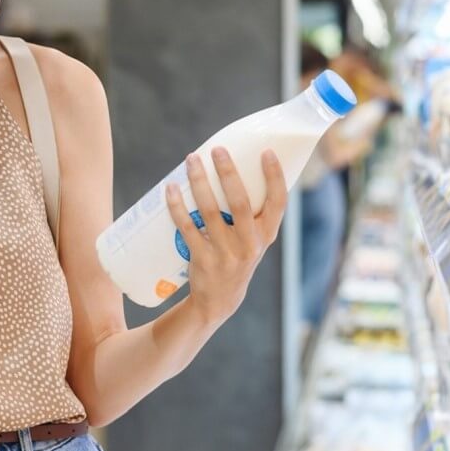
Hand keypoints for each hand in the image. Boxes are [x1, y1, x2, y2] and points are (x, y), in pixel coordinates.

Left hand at [165, 147, 287, 326]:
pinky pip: (187, 228)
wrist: (219, 300)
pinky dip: (177, 206)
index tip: (266, 152)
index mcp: (266, 235)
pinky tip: (171, 189)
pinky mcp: (203, 260)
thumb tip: (231, 169)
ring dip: (199, 182)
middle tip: (217, 149)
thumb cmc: (236, 257)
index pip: (278, 203)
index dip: (275, 177)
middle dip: (228, 173)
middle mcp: (249, 244)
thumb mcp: (252, 240)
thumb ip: (250, 213)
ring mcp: (226, 254)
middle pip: (240, 203)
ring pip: (210, 211)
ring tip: (192, 160)